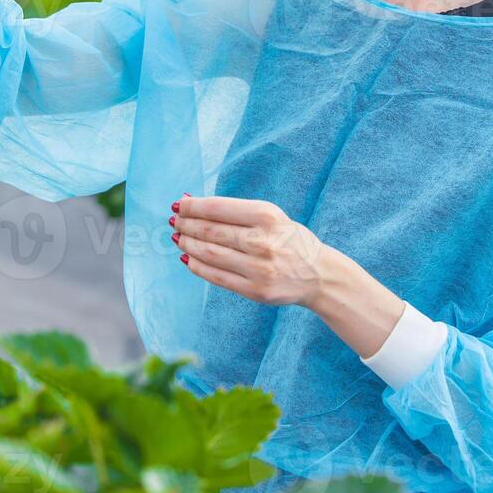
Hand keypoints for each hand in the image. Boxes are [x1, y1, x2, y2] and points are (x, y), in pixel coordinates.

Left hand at [170, 194, 332, 306]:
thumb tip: (190, 202)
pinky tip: (188, 258)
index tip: (179, 205)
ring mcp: (258, 268)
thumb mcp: (270, 216)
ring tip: (178, 238)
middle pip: (210, 232)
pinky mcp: (255, 290)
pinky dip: (197, 267)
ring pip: (210, 254)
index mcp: (266, 216)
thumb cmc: (288, 239)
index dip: (192, 207)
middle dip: (186, 225)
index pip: (217, 209)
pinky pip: (217, 277)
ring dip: (188, 245)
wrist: (318, 274)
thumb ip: (234, 210)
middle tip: (174, 222)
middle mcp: (262, 241)